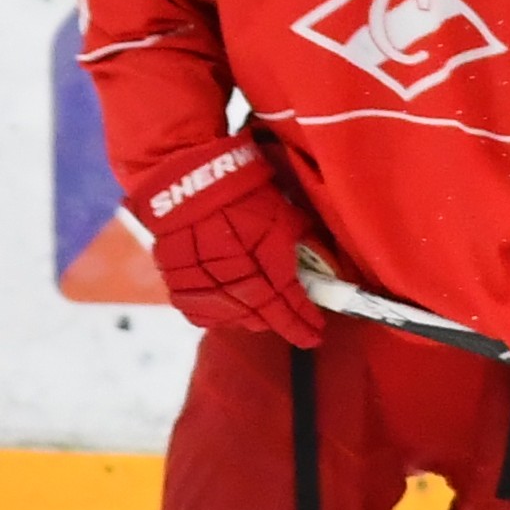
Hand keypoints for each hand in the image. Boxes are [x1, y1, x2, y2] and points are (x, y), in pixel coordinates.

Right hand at [135, 135, 321, 345]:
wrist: (186, 176)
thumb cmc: (242, 192)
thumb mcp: (288, 215)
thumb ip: (309, 245)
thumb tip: (332, 268)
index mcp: (267, 264)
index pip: (291, 306)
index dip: (305, 323)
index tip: (317, 333)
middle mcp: (236, 279)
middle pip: (263, 316)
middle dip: (281, 322)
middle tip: (295, 322)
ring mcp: (203, 282)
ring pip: (232, 318)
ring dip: (251, 320)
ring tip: (263, 315)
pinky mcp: (177, 279)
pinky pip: (199, 310)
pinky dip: (217, 314)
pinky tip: (228, 311)